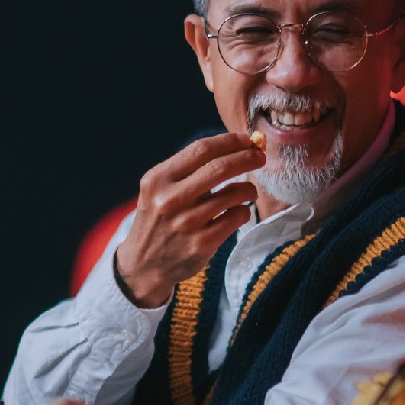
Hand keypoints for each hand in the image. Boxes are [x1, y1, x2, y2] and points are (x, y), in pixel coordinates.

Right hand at [116, 133, 263, 306]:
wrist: (144, 264)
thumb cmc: (158, 218)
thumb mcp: (158, 189)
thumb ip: (187, 169)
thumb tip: (233, 147)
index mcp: (157, 179)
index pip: (201, 150)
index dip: (229, 142)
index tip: (246, 140)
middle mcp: (170, 199)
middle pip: (220, 167)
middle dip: (247, 158)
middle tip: (260, 156)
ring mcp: (187, 223)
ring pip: (234, 193)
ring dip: (249, 187)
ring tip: (249, 190)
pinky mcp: (202, 243)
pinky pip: (237, 216)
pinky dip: (244, 210)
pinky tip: (239, 211)